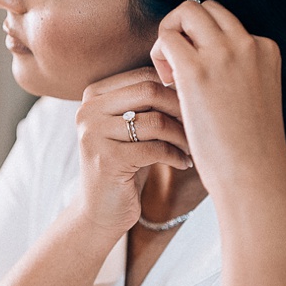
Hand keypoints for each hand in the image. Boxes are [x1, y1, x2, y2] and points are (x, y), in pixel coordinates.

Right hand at [73, 67, 193, 234]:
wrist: (101, 210)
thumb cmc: (125, 163)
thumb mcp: (132, 126)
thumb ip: (149, 101)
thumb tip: (191, 78)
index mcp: (93, 94)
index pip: (144, 74)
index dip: (175, 89)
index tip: (194, 107)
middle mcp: (87, 110)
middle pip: (149, 91)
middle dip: (181, 108)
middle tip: (197, 125)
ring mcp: (93, 135)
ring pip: (155, 121)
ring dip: (182, 135)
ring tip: (192, 147)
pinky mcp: (106, 160)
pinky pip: (155, 149)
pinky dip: (176, 155)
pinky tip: (184, 163)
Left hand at [149, 1, 285, 197]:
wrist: (253, 174)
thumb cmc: (249, 147)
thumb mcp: (253, 97)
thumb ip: (234, 72)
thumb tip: (199, 61)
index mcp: (266, 50)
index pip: (226, 23)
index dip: (205, 42)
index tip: (200, 72)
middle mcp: (247, 44)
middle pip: (206, 8)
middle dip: (185, 29)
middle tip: (178, 65)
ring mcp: (223, 53)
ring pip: (186, 11)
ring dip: (170, 34)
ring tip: (170, 72)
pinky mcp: (196, 70)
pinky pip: (167, 36)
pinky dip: (159, 53)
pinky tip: (166, 83)